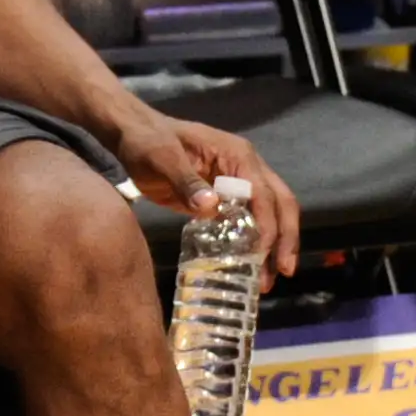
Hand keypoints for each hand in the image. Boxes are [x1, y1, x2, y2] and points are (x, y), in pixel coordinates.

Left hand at [109, 106, 302, 277]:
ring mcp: (236, 183)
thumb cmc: (146, 141)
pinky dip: (252, 243)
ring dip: (273, 245)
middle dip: (284, 238)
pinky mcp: (223, 197)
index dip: (269, 225)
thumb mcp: (162, 157)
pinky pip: (246, 221)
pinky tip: (248, 267)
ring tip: (266, 281)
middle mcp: (246, 168)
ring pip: (268, 214)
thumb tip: (211, 206)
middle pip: (279, 204)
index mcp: (237, 155)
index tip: (264, 255)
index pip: (263, 194)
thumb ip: (185, 180)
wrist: (131, 135)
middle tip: (283, 273)